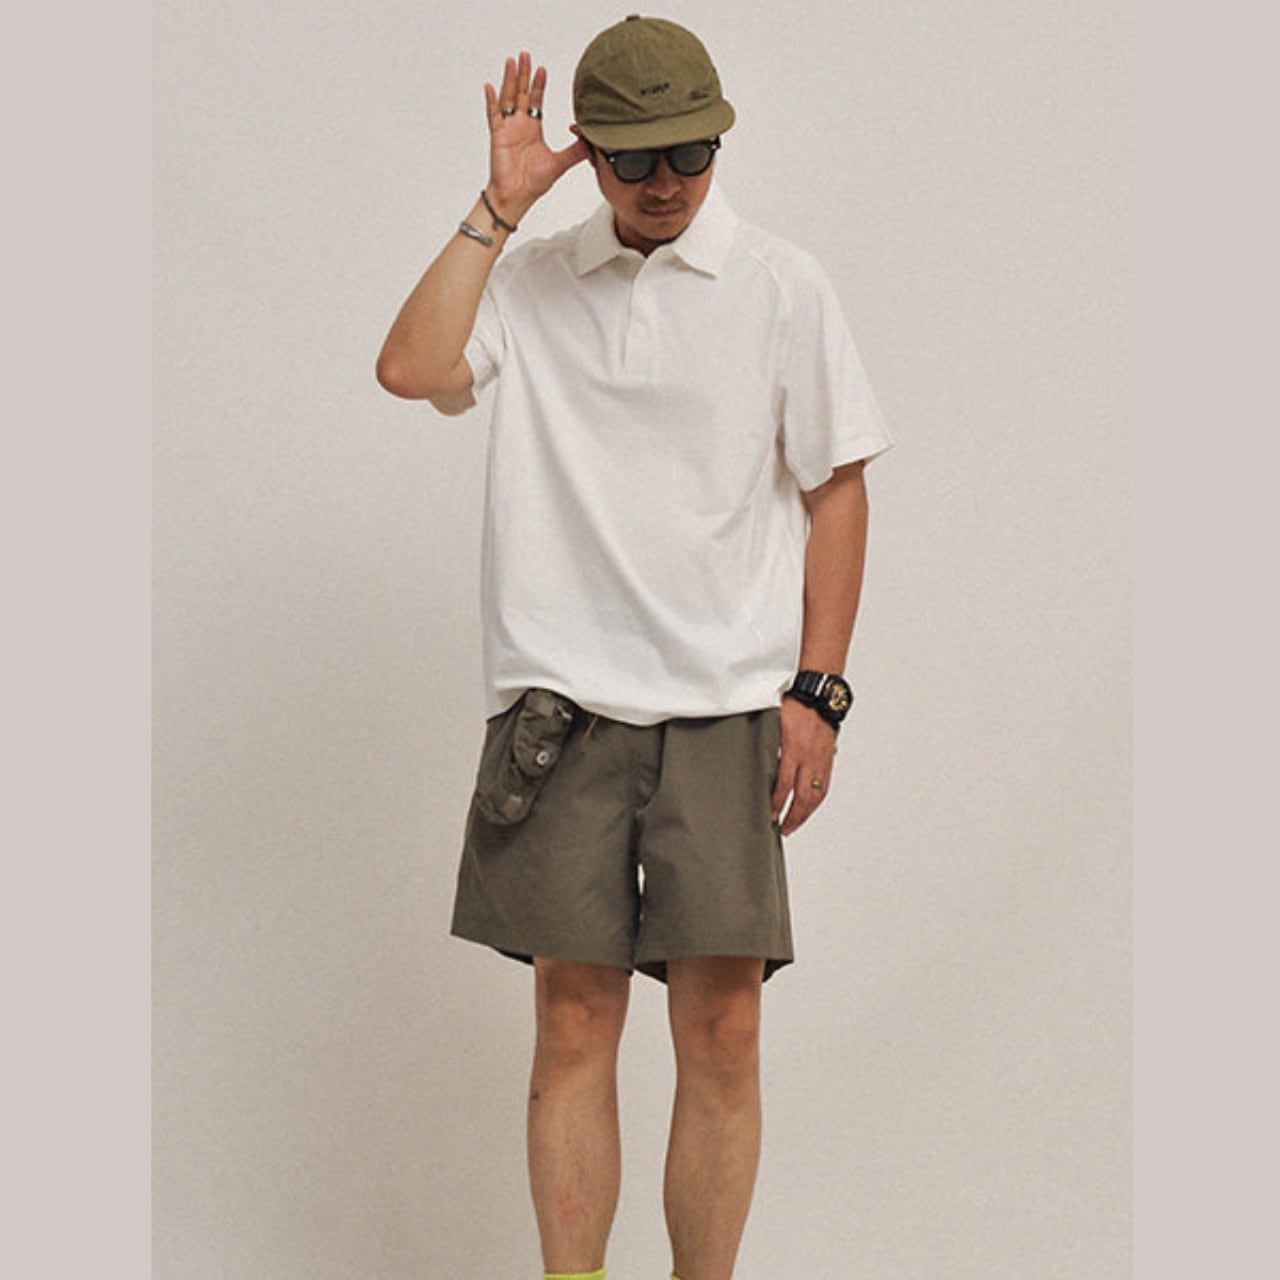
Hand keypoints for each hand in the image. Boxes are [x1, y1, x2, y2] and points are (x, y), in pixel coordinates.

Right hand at [484, 51, 588, 224]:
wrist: (517, 197)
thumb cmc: (533, 183)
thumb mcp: (560, 164)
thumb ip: (576, 151)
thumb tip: (593, 140)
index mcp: (533, 129)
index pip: (536, 101)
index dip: (539, 85)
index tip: (542, 69)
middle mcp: (519, 126)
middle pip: (521, 94)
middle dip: (524, 74)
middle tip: (526, 55)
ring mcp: (507, 129)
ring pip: (507, 98)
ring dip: (509, 80)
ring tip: (511, 62)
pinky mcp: (497, 137)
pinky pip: (493, 115)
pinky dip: (491, 101)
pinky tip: (490, 87)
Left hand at [770, 697, 837, 835]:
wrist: (820, 695)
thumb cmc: (795, 704)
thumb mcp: (774, 720)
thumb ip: (766, 741)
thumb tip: (753, 758)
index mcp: (794, 748)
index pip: (784, 783)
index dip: (776, 802)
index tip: (769, 815)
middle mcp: (810, 757)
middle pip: (803, 795)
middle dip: (792, 816)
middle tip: (782, 829)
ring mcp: (821, 760)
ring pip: (816, 794)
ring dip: (805, 813)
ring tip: (794, 824)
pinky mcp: (828, 759)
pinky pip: (824, 785)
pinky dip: (816, 800)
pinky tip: (809, 807)